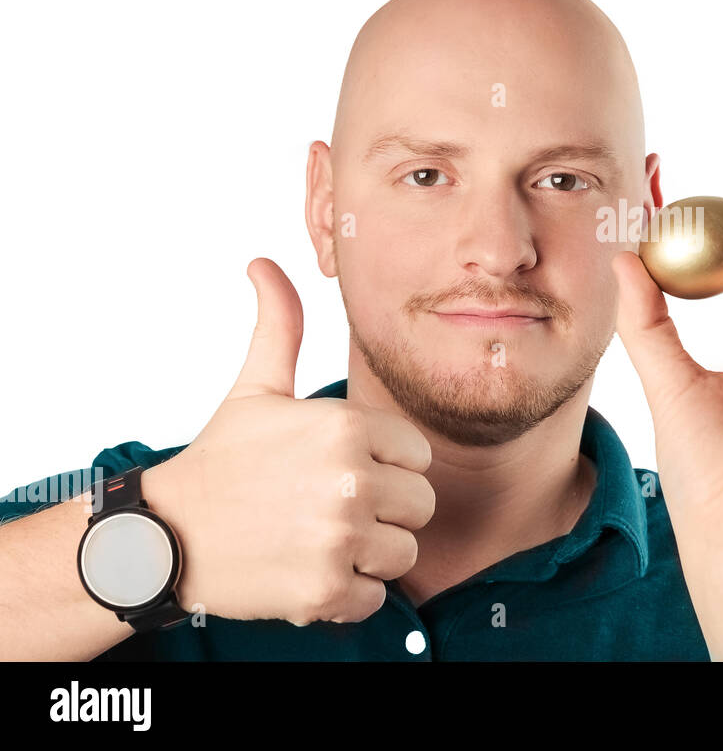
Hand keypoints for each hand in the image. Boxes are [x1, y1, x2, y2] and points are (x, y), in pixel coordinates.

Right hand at [147, 258, 436, 625]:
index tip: (337, 470)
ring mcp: (339, 537)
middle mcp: (350, 479)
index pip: (417, 454)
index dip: (384, 465)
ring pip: (404, 551)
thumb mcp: (255, 388)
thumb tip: (263, 263)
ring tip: (319, 538)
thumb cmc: (221, 460)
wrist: (164, 537)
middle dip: (383, 510)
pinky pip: (377, 596)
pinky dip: (348, 594)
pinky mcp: (326, 591)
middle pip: (420, 504)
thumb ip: (279, 326)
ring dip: (368, 553)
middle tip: (328, 508)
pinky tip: (309, 571)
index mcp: (345, 425)